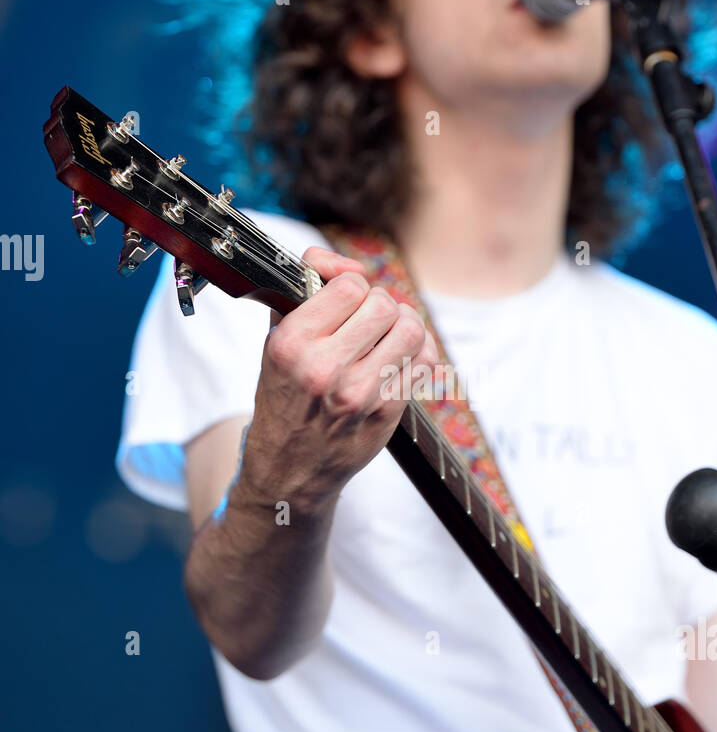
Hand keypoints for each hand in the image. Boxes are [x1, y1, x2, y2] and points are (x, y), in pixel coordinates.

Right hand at [237, 246, 438, 516]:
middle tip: (369, 320)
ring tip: (389, 335)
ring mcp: (359, 395)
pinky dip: (418, 353)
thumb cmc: (284, 397)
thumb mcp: (277, 341)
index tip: (346, 299)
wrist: (289, 469)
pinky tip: (400, 359)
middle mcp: (324, 369)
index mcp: (291, 345)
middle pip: (383, 305)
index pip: (349, 286)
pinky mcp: (387, 413)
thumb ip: (305, 291)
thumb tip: (341, 262)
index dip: (352, 286)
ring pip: (410, 329)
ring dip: (404, 326)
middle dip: (379, 306)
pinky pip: (424, 362)